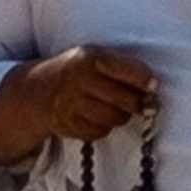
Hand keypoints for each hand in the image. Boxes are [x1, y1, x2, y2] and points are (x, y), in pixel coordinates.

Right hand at [0, 45, 155, 169]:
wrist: (36, 90)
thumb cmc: (78, 70)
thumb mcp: (95, 57)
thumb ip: (124, 67)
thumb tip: (153, 88)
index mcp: (90, 58)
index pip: (129, 71)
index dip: (146, 80)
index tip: (152, 85)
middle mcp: (79, 80)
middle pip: (127, 100)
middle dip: (137, 102)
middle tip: (136, 101)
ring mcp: (70, 104)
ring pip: (115, 118)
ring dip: (121, 116)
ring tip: (113, 106)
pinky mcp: (66, 125)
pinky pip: (100, 132)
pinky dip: (103, 127)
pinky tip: (96, 116)